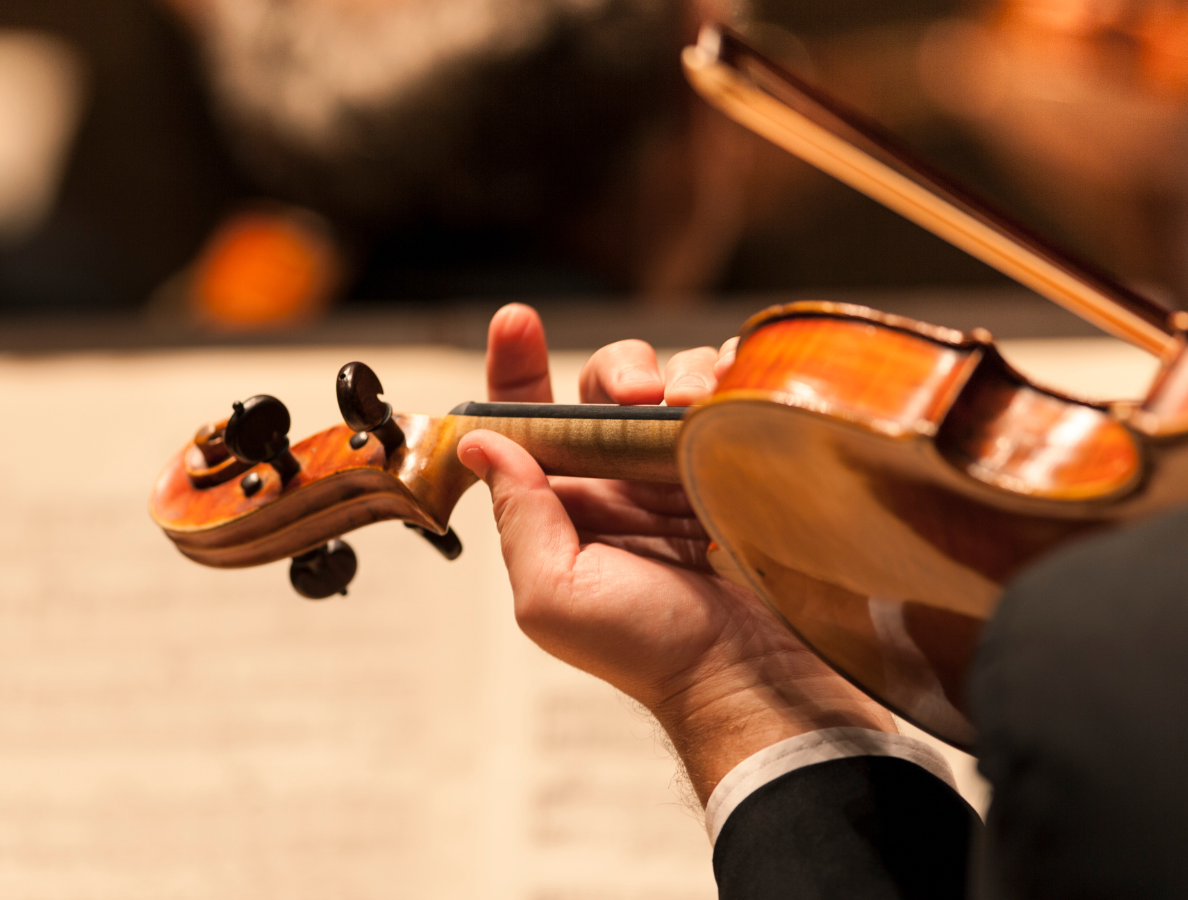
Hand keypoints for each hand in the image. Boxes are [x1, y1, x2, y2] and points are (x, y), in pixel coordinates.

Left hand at [463, 303, 894, 802]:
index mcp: (563, 505)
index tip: (516, 322)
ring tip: (695, 406)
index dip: (517, 365)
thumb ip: (516, 516)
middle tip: (642, 393)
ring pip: (673, 379)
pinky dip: (733, 377)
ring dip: (682, 374)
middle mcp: (619, 479)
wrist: (749, 676)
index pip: (528, 419)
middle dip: (620, 369)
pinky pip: (734, 395)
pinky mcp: (741, 464)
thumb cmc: (649, 650)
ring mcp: (683, 468)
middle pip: (606, 384)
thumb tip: (481, 442)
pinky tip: (733, 394)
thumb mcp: (552, 594)